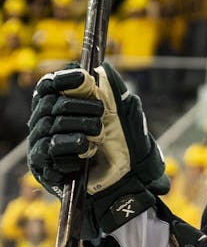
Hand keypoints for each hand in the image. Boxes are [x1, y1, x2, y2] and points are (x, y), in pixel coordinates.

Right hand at [27, 62, 167, 237]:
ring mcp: (41, 143)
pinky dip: (76, 147)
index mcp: (60, 105)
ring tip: (98, 139)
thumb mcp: (121, 111)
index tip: (82, 79)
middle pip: (54, 104)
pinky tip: (87, 153)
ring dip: (84, 130)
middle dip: (85, 109)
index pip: (48, 85)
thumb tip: (98, 70)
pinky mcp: (42, 164)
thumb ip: (109, 90)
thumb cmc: (121, 142)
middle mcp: (45, 121)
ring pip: (53, 125)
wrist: (125, 176)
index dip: (63, 80)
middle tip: (102, 119)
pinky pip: (52, 148)